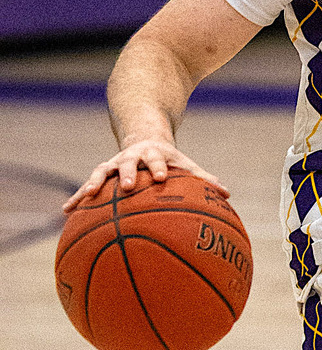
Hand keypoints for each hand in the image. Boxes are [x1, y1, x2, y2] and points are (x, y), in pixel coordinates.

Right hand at [65, 138, 228, 209]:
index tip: (161, 178)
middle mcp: (131, 158)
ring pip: (101, 172)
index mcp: (153, 156)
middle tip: (126, 186)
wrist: (143, 137)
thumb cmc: (169, 159)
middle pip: (128, 164)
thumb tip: (227, 194)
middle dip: (127, 174)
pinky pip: (87, 186)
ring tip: (87, 196)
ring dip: (93, 184)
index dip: (158, 168)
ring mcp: (114, 165)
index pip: (157, 161)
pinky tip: (66, 212)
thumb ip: (204, 179)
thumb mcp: (185, 164)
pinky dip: (77, 197)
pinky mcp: (102, 173)